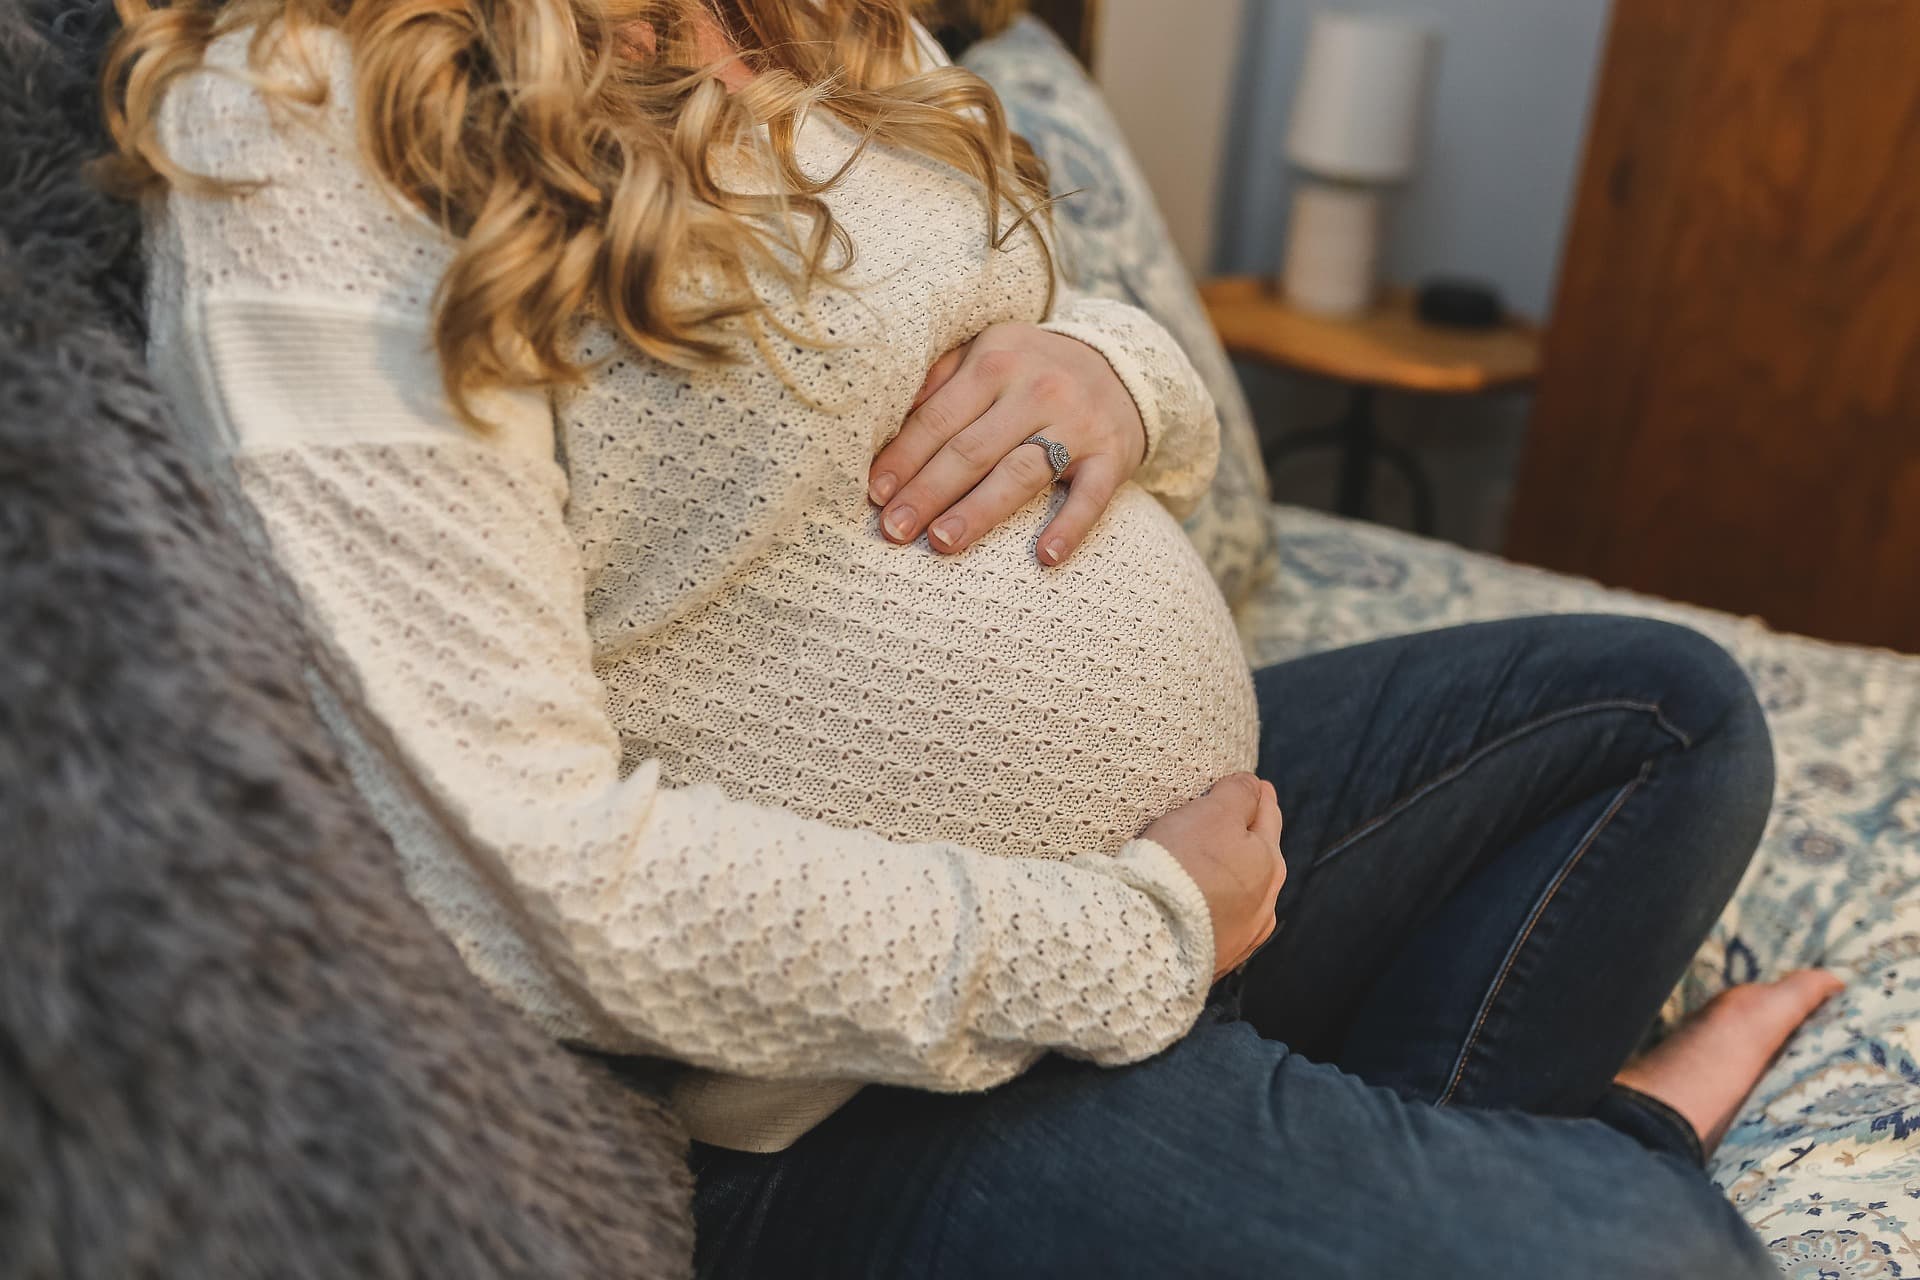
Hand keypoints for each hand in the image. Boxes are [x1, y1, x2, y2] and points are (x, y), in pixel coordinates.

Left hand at [869, 322, 1146, 565]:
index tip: (876, 495)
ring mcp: (1077, 424)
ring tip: (943, 542)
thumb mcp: (986, 353)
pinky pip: (1090, 497)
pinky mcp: (1112, 455)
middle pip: (972, 449)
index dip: (904, 458)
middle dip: (928, 492)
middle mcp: (1037, 389)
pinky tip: (1045, 557)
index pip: (938, 418)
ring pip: (1021, 472)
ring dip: (980, 510)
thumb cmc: (1033, 370)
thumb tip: (884, 425)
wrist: (1122, 366)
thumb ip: (939, 381)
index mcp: (995, 361)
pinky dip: (1070, 527)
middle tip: (894, 531)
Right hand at [1143, 774, 1285, 979]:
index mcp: (1269, 862)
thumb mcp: (1213, 813)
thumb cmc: (1182, 865)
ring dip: (1236, 876)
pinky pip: (1223, 923)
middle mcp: (1265, 902)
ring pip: (1245, 894)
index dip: (1258, 796)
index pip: (1267, 816)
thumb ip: (1239, 793)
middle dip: (1253, 836)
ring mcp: (1243, 935)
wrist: (1150, 933)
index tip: (1257, 785)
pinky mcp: (1218, 957)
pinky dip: (1218, 907)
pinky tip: (1209, 906)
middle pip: (1261, 857)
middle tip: (1242, 818)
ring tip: (1221, 864)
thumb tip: (1253, 785)